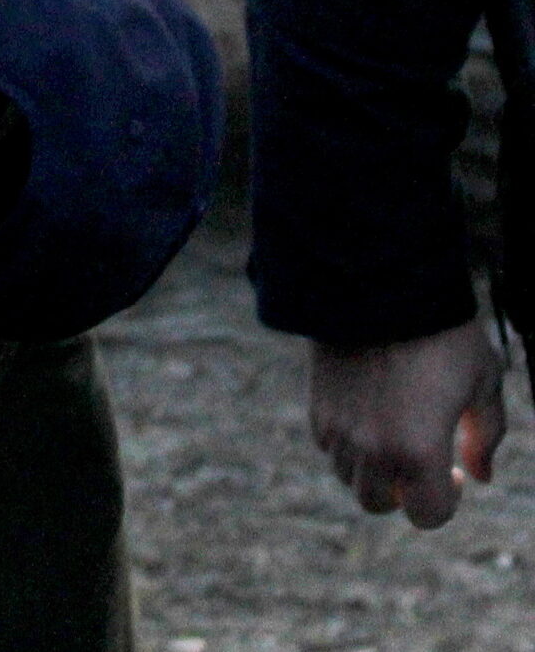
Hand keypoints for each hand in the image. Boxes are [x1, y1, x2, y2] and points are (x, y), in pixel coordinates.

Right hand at [310, 318, 506, 528]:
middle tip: (420, 460)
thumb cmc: (441, 334)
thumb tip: (480, 475)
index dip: (448, 501)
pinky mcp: (316, 404)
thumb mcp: (482, 383)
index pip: (428, 516)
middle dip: (403, 491)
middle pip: (378, 503)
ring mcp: (339, 428)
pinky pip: (327, 443)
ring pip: (348, 476)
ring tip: (391, 435)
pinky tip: (366, 413)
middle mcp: (372, 449)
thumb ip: (485, 436)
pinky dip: (346, 442)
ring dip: (371, 468)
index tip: (457, 471)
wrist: (377, 285)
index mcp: (419, 452)